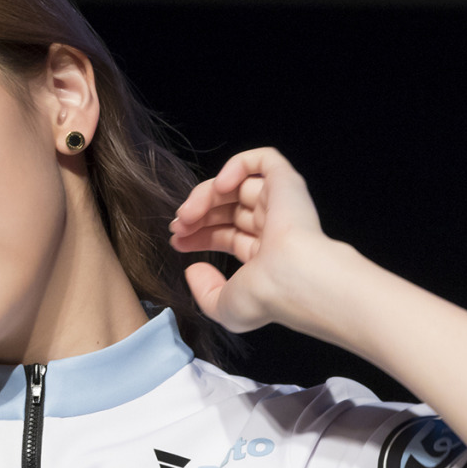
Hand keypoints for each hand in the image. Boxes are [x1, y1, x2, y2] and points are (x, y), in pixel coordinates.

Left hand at [168, 148, 328, 332]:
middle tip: (177, 226)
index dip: (197, 234)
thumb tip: (194, 269)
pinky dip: (236, 166)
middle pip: (227, 209)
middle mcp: (273, 228)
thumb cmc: (264, 297)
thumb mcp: (223, 306)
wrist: (291, 280)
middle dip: (196, 214)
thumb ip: (203, 291)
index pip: (225, 235)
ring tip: (188, 213)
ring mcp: (280, 204)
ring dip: (205, 194)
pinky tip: (220, 186)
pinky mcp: (287, 183)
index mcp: (264, 255)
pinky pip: (263, 160)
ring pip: (237, 185)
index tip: (175, 241)